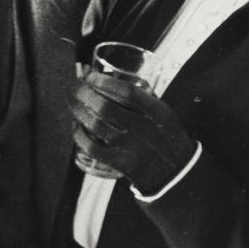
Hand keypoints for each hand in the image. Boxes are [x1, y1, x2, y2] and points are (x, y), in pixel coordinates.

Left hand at [70, 70, 195, 195]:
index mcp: (157, 113)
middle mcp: (143, 129)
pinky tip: (76, 125)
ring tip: (73, 101)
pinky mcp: (120, 163)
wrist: (176, 172)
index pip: (127, 92)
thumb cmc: (166, 136)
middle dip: (84, 92)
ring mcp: (130, 148)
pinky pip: (92, 148)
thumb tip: (109, 77)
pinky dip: (80, 135)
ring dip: (79, 110)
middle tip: (75, 85)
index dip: (105, 82)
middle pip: (105, 107)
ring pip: (96, 125)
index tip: (90, 75)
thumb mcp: (164, 112)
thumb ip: (143, 96)